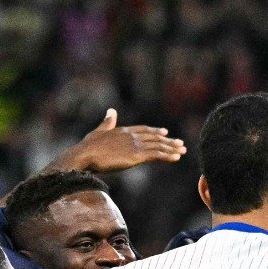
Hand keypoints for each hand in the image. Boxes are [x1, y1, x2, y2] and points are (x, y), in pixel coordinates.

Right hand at [50, 109, 185, 173]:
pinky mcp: (136, 155)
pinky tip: (176, 157)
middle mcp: (131, 136)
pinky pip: (156, 155)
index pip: (143, 130)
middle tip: (180, 144)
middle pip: (154, 138)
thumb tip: (111, 111)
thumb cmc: (88, 147)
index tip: (165, 133)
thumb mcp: (98, 132)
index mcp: (123, 131)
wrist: (85, 154)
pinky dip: (167, 155)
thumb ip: (107, 122)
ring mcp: (135, 145)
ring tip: (182, 151)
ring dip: (171, 148)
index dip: (155, 132)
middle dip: (168, 141)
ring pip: (158, 146)